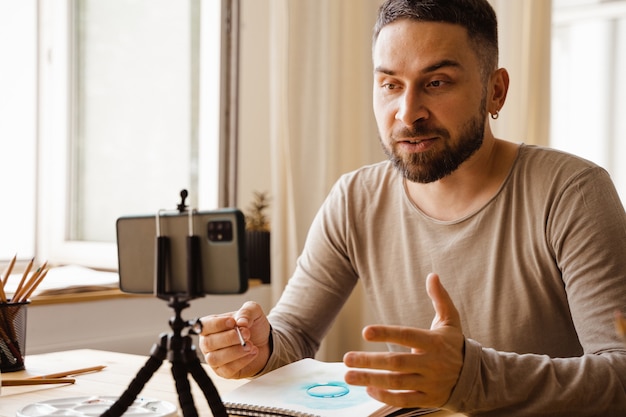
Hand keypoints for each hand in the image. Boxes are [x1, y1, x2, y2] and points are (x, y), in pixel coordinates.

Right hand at [198, 301, 270, 378]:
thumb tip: (241, 321)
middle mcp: (208, 343)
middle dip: (229, 338)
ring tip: (250, 345)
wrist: (265, 343)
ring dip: (235, 351)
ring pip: (215, 358)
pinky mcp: (224, 371)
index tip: (232, 322)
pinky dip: (242, 361)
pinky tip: (252, 352)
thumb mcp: (253, 312)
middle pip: (208, 343)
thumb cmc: (253, 327)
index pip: (204, 326)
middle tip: (246, 334)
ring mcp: (214, 358)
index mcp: (210, 326)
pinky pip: (228, 369)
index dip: (217, 324)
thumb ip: (247, 312)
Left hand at [343, 273, 464, 408]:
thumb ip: (440, 298)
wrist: (475, 377)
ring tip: (348, 375)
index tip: (365, 331)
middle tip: (347, 358)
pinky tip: (368, 389)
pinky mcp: (427, 399)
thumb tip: (432, 275)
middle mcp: (431, 363)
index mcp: (433, 342)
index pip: (407, 336)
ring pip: (396, 382)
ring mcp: (429, 383)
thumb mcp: (450, 320)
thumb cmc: (454, 345)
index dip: (386, 334)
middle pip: (396, 363)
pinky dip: (386, 396)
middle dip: (370, 361)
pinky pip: (404, 400)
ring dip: (371, 379)